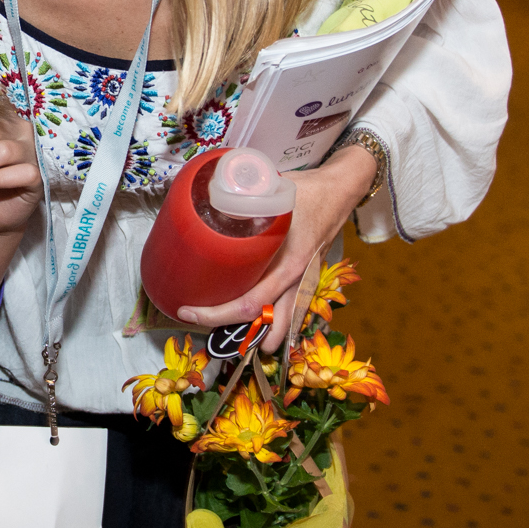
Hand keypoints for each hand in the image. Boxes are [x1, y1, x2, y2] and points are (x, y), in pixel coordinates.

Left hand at [178, 143, 376, 351]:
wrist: (340, 192)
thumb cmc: (307, 193)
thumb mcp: (273, 194)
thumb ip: (243, 198)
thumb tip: (207, 196)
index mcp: (289, 265)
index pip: (250, 304)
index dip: (216, 314)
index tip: (187, 311)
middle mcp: (298, 281)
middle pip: (265, 324)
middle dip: (234, 335)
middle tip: (200, 326)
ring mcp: (304, 284)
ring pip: (282, 325)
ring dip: (258, 334)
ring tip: (227, 335)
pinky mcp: (305, 281)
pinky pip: (288, 310)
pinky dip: (271, 321)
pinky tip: (252, 321)